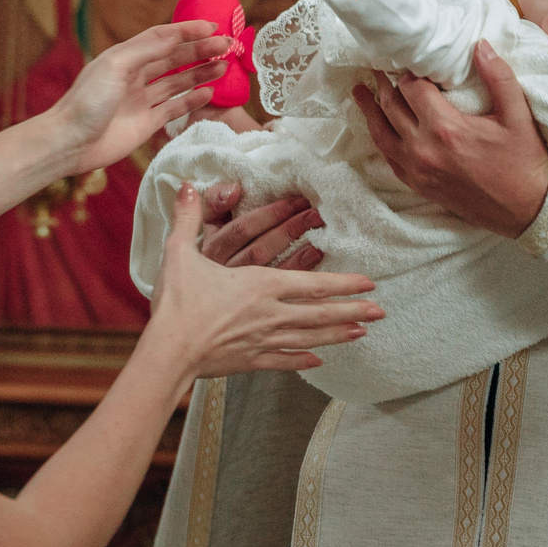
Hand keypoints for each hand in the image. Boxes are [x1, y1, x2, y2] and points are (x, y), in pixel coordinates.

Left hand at [44, 21, 230, 176]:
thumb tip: (176, 36)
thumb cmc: (87, 101)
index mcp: (125, 57)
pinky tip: (209, 92)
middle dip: (200, 51)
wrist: (70, 143)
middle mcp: (135, 76)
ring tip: (224, 66)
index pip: (162, 37)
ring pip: (177, 82)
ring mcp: (141, 101)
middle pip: (174, 58)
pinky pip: (174, 109)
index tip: (212, 27)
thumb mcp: (115, 66)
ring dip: (200, 73)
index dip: (187, 31)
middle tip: (227, 47)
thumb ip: (146, 50)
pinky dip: (192, 100)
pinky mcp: (146, 124)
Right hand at [148, 187, 381, 374]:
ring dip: (338, 334)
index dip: (344, 282)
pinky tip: (318, 361)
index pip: (312, 283)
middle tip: (381, 311)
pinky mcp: (250, 361)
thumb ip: (188, 218)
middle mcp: (269, 313)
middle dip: (353, 310)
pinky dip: (302, 360)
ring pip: (309, 338)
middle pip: (320, 312)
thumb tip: (185, 185)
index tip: (369, 282)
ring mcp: (262, 340)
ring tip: (362, 333)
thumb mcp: (178, 253)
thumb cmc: (175, 302)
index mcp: (259, 284)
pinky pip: (283, 360)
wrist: (167, 351)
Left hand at [352, 41, 547, 237]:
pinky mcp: (419, 186)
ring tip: (360, 92)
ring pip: (381, 134)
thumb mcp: (518, 115)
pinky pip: (389, 158)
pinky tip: (378, 128)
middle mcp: (424, 149)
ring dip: (370, 110)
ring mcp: (418, 170)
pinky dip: (380, 138)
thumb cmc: (524, 162)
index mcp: (446, 128)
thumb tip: (480, 45)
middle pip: (391, 107)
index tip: (407, 60)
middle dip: (384, 84)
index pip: (412, 88)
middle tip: (376, 66)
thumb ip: (498, 77)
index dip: (408, 71)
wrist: (527, 209)